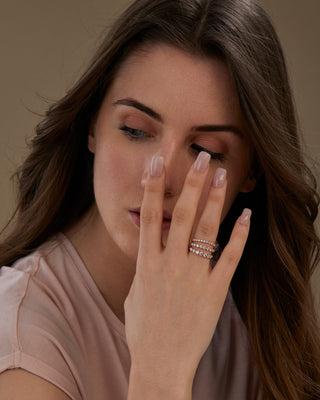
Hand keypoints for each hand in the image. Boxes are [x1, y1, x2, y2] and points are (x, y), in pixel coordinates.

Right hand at [124, 152, 250, 387]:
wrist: (160, 363)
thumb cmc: (143, 330)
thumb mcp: (134, 293)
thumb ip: (144, 267)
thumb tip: (150, 249)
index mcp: (147, 264)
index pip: (148, 215)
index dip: (151, 187)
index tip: (156, 162)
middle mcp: (170, 264)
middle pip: (180, 214)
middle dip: (190, 183)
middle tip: (201, 157)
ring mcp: (193, 277)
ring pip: (205, 229)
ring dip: (214, 199)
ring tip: (221, 175)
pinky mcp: (215, 290)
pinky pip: (230, 257)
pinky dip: (239, 235)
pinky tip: (246, 216)